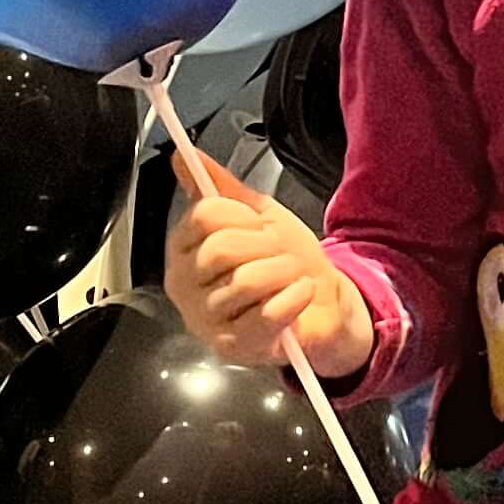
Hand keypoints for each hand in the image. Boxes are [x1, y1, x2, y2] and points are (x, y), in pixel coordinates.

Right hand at [165, 150, 370, 376]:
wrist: (321, 304)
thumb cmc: (283, 262)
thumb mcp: (257, 215)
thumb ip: (220, 187)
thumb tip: (184, 156)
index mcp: (182, 251)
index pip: (204, 215)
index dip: (243, 215)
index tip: (259, 226)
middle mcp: (184, 288)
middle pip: (222, 247)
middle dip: (265, 245)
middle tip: (279, 256)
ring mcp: (206, 321)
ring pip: (247, 280)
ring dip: (284, 272)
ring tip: (289, 278)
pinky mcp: (235, 347)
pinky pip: (269, 312)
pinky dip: (295, 297)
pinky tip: (299, 296)